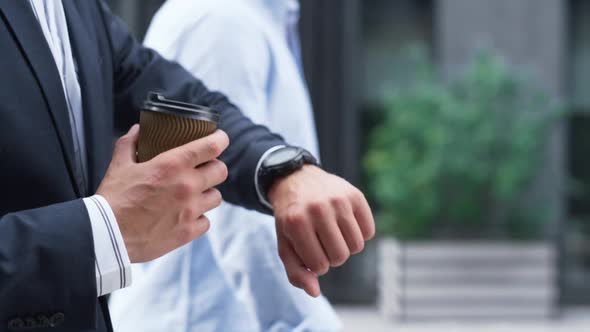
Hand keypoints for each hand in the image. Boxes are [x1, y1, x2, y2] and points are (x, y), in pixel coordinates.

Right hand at [97, 125, 228, 262]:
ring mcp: (190, 210)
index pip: (211, 146)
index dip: (220, 139)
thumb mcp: (119, 165)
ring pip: (216, 197)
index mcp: (172, 165)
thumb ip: (130, 143)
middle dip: (214, 167)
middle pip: (221, 171)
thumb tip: (139, 129)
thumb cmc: (113, 199)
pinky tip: (187, 216)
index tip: (220, 139)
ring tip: (196, 194)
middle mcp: (187, 186)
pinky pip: (206, 222)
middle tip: (205, 169)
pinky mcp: (188, 232)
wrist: (106, 236)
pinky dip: (199, 219)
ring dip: (207, 193)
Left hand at [269, 165, 374, 296]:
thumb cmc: (291, 219)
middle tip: (323, 243)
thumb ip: (296, 272)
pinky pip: (369, 231)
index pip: (320, 266)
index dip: (317, 265)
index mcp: (297, 223)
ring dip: (346, 246)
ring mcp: (338, 200)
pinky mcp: (355, 195)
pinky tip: (345, 224)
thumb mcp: (286, 244)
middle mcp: (318, 208)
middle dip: (332, 257)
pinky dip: (360, 234)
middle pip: (341, 256)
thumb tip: (314, 292)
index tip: (311, 252)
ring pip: (357, 246)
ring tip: (334, 234)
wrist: (296, 180)